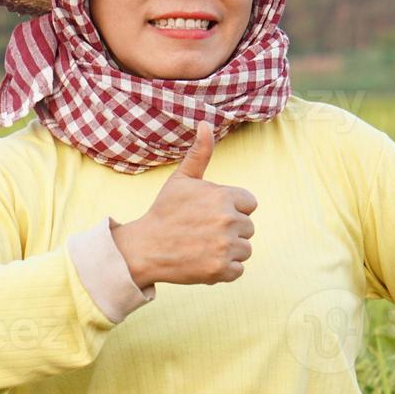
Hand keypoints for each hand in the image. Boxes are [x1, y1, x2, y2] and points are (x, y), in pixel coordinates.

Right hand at [110, 120, 257, 287]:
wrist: (145, 248)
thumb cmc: (165, 211)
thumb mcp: (181, 179)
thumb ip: (200, 153)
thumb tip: (205, 123)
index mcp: (223, 196)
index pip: (249, 204)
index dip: (232, 208)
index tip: (210, 213)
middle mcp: (228, 220)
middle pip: (248, 228)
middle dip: (230, 230)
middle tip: (202, 232)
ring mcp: (225, 246)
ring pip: (245, 249)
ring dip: (228, 251)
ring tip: (202, 246)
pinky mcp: (221, 270)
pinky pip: (237, 270)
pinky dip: (223, 270)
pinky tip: (203, 261)